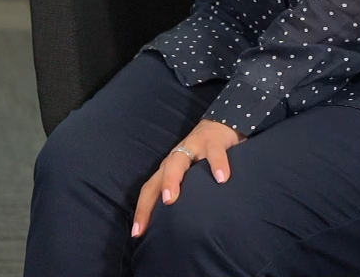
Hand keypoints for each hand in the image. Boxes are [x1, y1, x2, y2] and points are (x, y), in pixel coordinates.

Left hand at [131, 119, 243, 238]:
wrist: (222, 125)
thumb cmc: (204, 157)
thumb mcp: (192, 175)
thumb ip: (185, 194)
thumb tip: (178, 228)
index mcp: (168, 169)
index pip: (150, 190)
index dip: (142, 210)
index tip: (137, 233)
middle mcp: (176, 158)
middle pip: (159, 176)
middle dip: (150, 197)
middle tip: (144, 220)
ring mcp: (193, 148)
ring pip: (177, 162)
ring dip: (172, 180)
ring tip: (170, 199)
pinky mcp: (213, 142)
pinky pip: (214, 153)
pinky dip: (218, 164)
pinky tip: (222, 178)